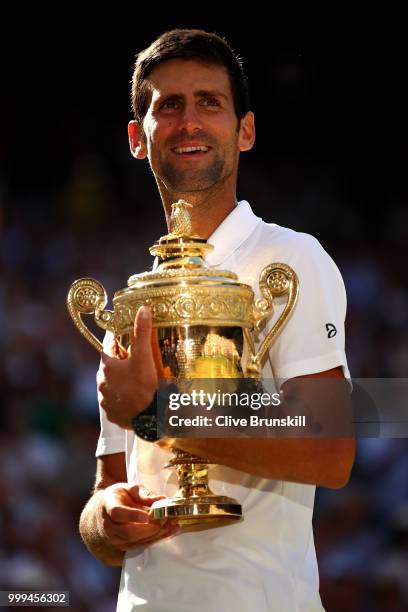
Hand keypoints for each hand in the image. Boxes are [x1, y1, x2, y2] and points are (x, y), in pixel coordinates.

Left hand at [97, 306, 156, 428]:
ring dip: (121, 382)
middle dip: (120, 364)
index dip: (119, 344)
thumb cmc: (143, 386)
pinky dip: (122, 399)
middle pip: (110, 367)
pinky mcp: (111, 413)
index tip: (127, 343)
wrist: (145, 418)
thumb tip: (143, 309)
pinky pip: (115, 402)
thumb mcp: (144, 356)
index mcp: (107, 366)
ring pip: (111, 385)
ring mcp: (105, 399)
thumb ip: (142, 332)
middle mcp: (102, 382)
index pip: (109, 348)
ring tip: (137, 382)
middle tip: (136, 363)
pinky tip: (134, 399)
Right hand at [100, 482, 179, 551]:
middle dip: (151, 527)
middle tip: (167, 518)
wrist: (104, 510)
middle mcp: (109, 526)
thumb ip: (144, 494)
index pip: (117, 513)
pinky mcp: (124, 547)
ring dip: (157, 534)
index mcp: (108, 506)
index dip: (132, 515)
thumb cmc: (119, 496)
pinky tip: (170, 531)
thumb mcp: (130, 488)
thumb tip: (162, 499)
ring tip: (173, 524)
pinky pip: (141, 545)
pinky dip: (157, 539)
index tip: (147, 516)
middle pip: (129, 532)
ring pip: (137, 541)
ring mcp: (115, 539)